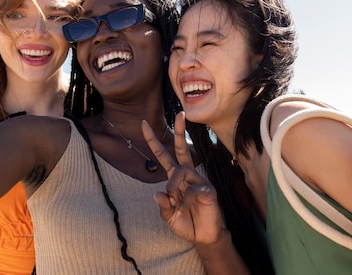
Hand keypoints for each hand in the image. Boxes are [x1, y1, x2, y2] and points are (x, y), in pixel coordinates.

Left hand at [142, 112, 224, 244]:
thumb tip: (157, 193)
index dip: (153, 140)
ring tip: (175, 204)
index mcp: (175, 178)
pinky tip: (183, 211)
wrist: (203, 237)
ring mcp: (198, 180)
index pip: (163, 155)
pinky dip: (184, 202)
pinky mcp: (208, 190)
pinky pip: (192, 189)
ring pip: (180, 171)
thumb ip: (163, 205)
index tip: (144, 124)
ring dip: (173, 188)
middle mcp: (187, 175)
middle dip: (180, 130)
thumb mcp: (168, 216)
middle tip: (180, 113)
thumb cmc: (186, 222)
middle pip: (181, 148)